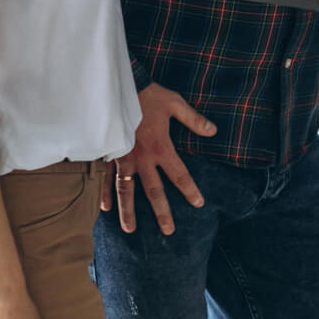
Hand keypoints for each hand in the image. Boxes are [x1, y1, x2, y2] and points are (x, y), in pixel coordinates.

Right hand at [101, 82, 216, 234]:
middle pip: (153, 191)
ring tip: (130, 230)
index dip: (190, 190)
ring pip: (126, 191)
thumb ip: (194, 119)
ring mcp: (123, 158)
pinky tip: (104, 209)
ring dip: (128, 211)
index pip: (179, 174)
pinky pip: (105, 178)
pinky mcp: (108, 154)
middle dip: (162, 212)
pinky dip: (104, 193)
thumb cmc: (148, 94)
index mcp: (160, 147)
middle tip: (168, 231)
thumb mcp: (175, 103)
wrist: (118, 87)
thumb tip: (213, 130)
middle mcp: (142, 158)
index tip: (198, 203)